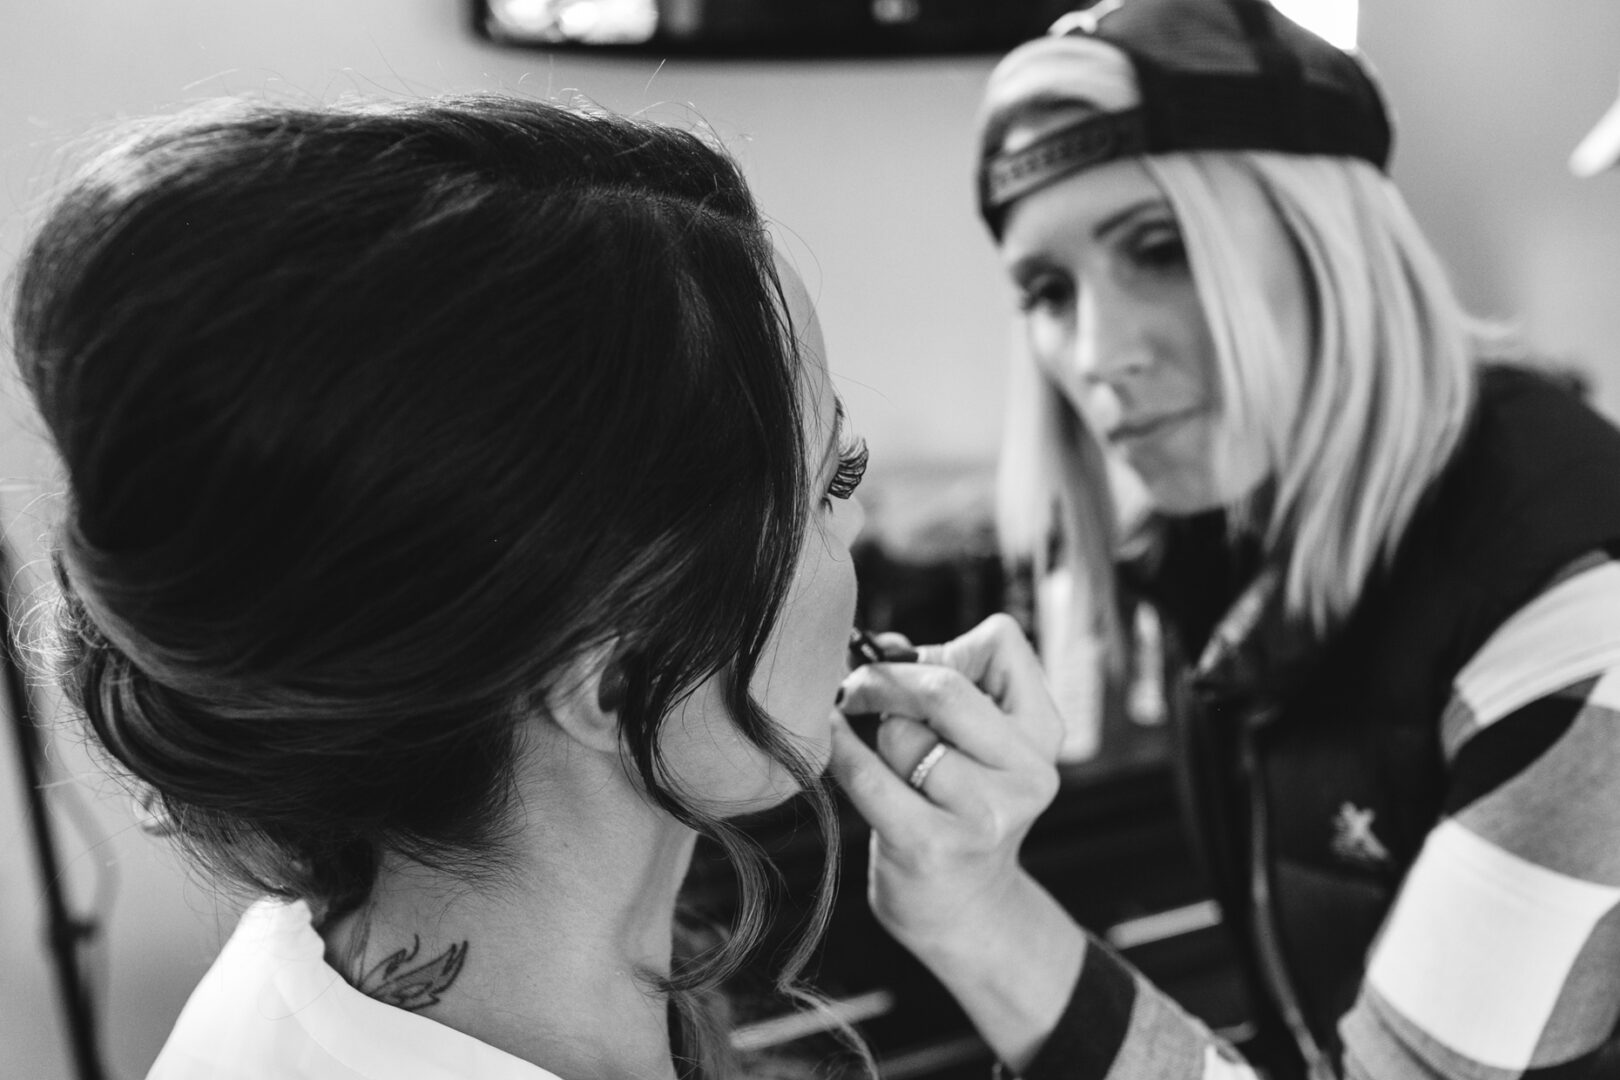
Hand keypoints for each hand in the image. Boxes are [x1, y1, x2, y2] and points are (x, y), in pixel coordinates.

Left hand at [829, 613, 1065, 959]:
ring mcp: (982, 814)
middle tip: (858, 688)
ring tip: (889, 762)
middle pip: (943, 687)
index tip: (921, 672)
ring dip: (875, 734)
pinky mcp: (930, 846)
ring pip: (901, 733)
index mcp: (1044, 733)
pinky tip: (833, 739)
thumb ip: (940, 682)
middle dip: (886, 679)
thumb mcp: (977, 743)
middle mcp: (1026, 773)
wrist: (965, 910)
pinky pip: (866, 775)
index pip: (1001, 642)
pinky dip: (840, 750)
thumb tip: (879, 647)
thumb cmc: (958, 805)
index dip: (948, 646)